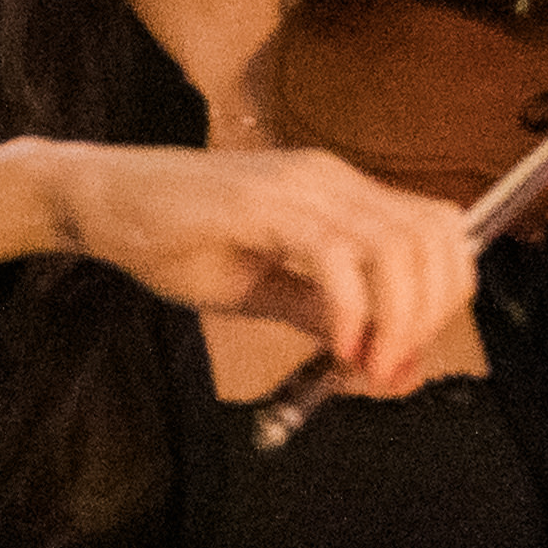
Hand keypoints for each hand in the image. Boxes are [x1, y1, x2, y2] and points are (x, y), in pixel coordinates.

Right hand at [0, 138, 478, 401]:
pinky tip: (336, 344)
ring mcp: (300, 186)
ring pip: (398, 246)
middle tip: (392, 367)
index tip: (408, 353)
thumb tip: (386, 358)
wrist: (101, 201)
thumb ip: (325, 315)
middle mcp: (331, 181)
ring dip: (398, 317)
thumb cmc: (171, 238)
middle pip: (435, 236)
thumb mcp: (260, 287)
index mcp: (338, 194)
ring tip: (368, 363)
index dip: (446, 295)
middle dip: (432, 313)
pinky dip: (351, 310)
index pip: (439, 230)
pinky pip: (336, 257)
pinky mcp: (264, 203)